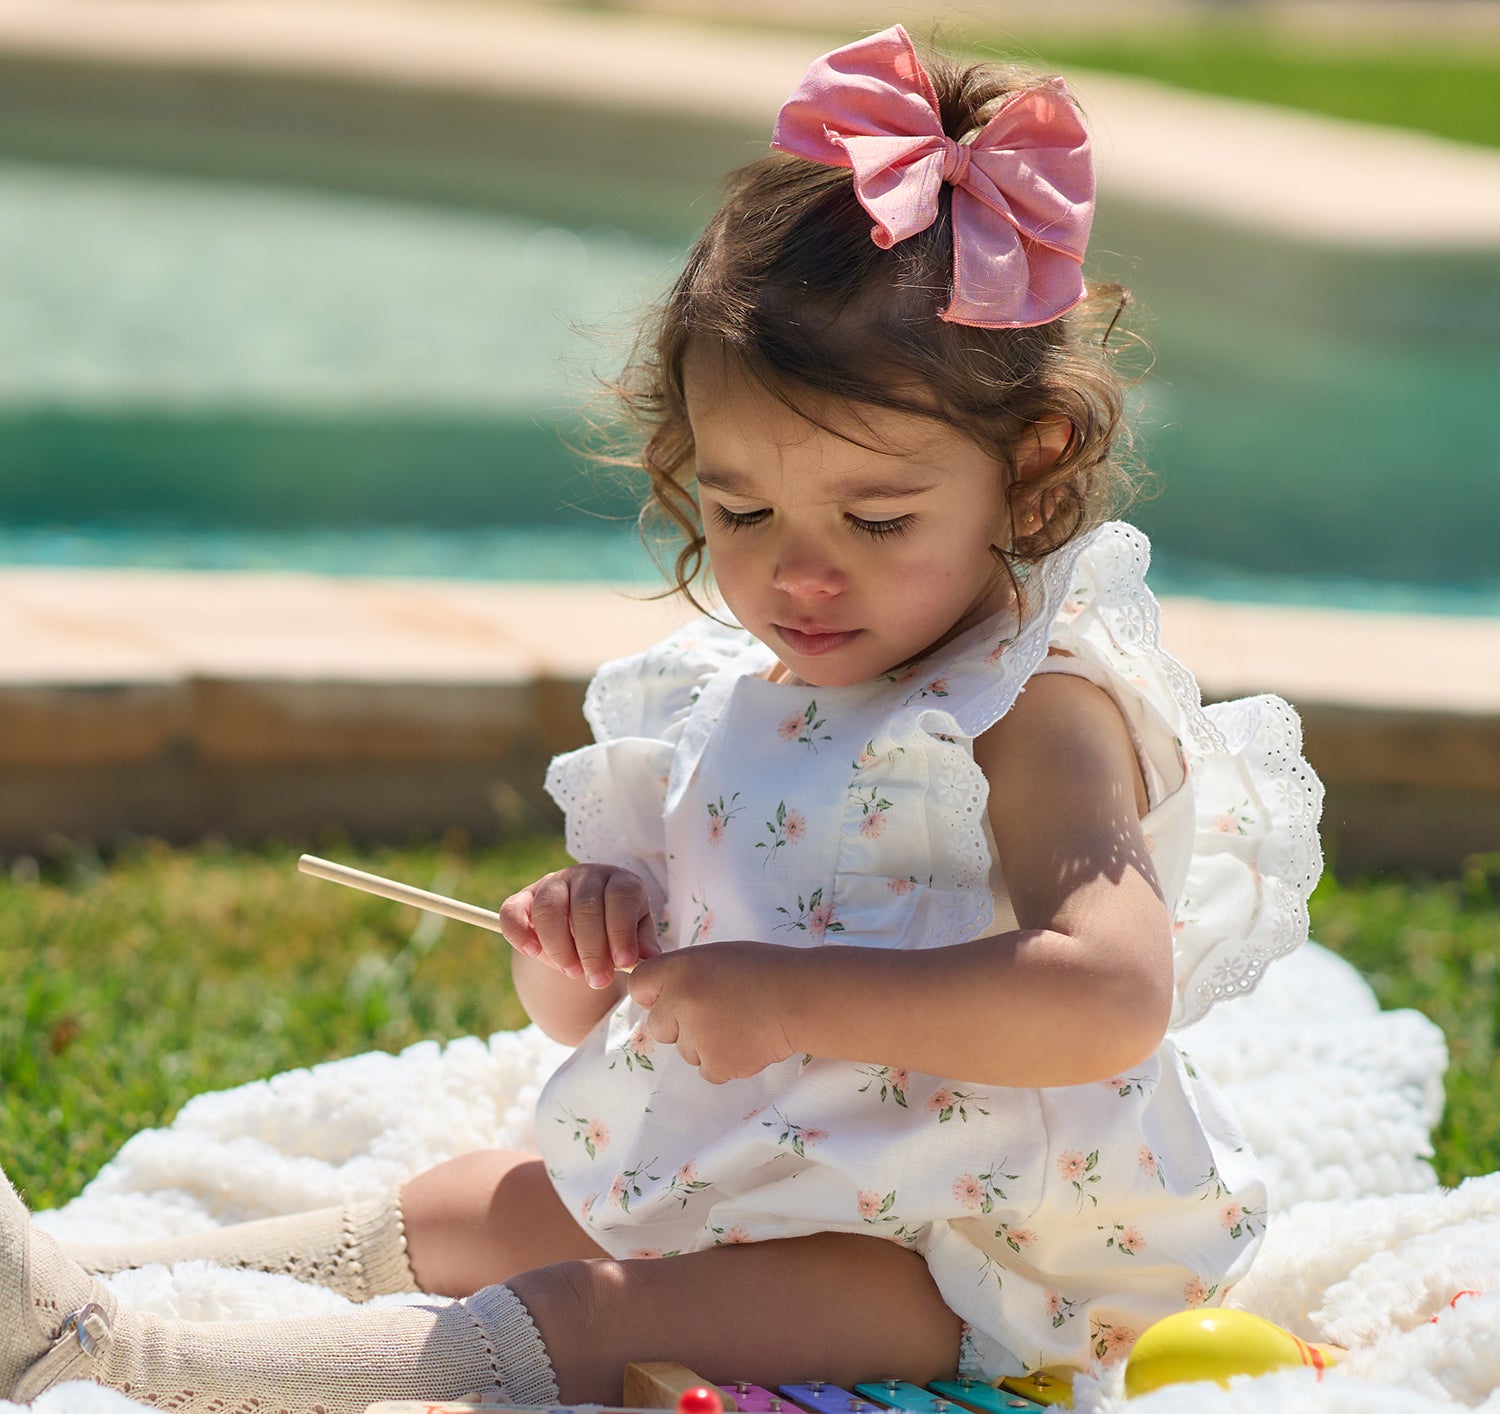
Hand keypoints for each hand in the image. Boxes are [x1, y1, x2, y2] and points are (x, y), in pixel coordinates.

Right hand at [499, 865, 659, 988]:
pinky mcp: (525, 897)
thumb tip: (649, 960)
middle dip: (592, 948)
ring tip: (573, 972)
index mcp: (619, 881)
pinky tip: (532, 953)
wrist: (585, 927)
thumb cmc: (617, 931)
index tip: (624, 962)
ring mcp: (553, 883)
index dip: (622, 930)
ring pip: (550, 907)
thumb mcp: (636, 935)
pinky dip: (519, 931)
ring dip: (560, 945)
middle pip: (585, 906)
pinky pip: (513, 909)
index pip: (620, 897)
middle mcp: (586, 875)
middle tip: (598, 979)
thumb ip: (641, 945)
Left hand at [627, 941, 802, 1083]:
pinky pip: (708, 1069)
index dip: (655, 992)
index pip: (639, 985)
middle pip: (658, 1025)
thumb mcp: (717, 958)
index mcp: (680, 968)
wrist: (802, 997)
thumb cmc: (764, 971)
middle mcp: (680, 1001)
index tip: (674, 996)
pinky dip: (725, 1061)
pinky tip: (748, 1041)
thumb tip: (658, 1000)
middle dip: (679, 1024)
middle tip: (717, 1012)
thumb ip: (684, 976)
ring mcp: (696, 1036)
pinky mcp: (716, 1064)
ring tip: (741, 1023)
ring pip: (686, 1049)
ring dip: (706, 1043)